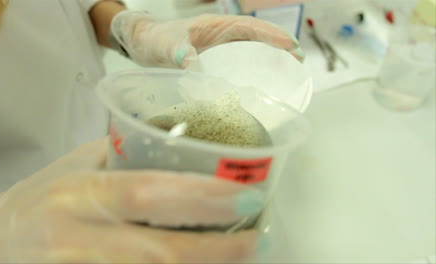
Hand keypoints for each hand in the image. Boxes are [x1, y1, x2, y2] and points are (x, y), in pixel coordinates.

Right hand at [0, 138, 267, 262]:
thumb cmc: (44, 196)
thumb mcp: (78, 165)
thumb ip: (127, 156)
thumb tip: (186, 144)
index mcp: (79, 192)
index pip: (146, 193)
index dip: (201, 197)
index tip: (246, 195)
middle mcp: (77, 235)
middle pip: (158, 251)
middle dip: (217, 249)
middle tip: (256, 237)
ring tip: (241, 255)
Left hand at [111, 11, 302, 67]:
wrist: (146, 44)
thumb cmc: (157, 40)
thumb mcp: (167, 46)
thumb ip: (180, 53)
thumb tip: (193, 66)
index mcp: (216, 25)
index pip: (249, 28)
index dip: (271, 35)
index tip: (290, 45)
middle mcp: (223, 33)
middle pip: (258, 36)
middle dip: (280, 44)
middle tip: (300, 60)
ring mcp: (222, 45)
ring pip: (253, 46)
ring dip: (272, 55)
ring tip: (292, 69)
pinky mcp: (218, 56)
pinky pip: (243, 58)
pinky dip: (257, 64)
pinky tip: (265, 77)